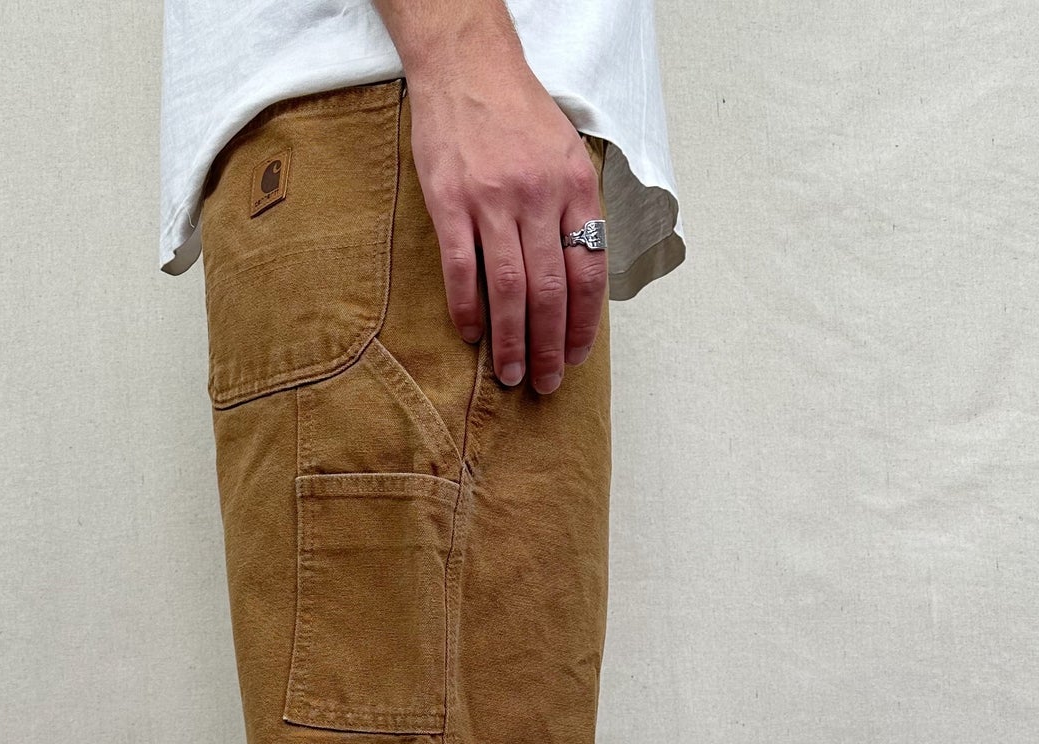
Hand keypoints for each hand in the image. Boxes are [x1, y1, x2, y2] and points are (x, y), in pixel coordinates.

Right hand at [401, 46, 606, 393]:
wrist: (467, 65)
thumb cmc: (517, 114)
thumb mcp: (565, 153)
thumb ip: (573, 210)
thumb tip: (576, 274)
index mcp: (574, 188)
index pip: (588, 271)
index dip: (584, 324)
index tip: (577, 356)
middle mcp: (538, 197)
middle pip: (550, 290)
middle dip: (549, 346)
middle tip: (546, 383)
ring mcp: (493, 200)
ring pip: (509, 288)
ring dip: (511, 340)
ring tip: (510, 374)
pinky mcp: (450, 201)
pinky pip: (462, 268)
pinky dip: (467, 308)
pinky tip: (473, 334)